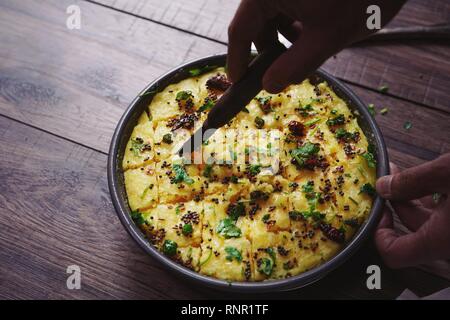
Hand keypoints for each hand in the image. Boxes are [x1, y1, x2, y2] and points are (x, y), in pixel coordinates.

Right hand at [227, 0, 405, 92]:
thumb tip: (269, 86)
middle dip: (268, 49)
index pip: (240, 29)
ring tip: (305, 52)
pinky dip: (296, 22)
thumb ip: (293, 66)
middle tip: (280, 73)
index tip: (238, 80)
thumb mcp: (326, 39)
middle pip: (256, 21)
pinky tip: (314, 33)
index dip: (237, 59)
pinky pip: (288, 3)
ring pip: (273, 13)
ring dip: (284, 37)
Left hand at [374, 153, 449, 267]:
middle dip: (395, 203)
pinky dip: (433, 202)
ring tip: (402, 173)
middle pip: (411, 234)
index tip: (378, 208)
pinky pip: (445, 220)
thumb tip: (382, 186)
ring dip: (413, 200)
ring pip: (430, 225)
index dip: (378, 233)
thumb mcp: (447, 173)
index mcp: (441, 241)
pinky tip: (430, 181)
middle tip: (386, 177)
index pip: (394, 254)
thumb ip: (411, 181)